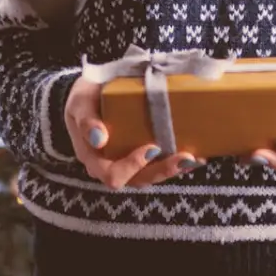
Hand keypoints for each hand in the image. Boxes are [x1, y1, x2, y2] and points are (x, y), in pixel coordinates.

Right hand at [64, 76, 202, 188]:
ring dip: (174, 169)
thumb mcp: (79, 103)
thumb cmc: (83, 99)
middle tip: (185, 157)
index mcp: (93, 159)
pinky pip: (159, 165)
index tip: (151, 148)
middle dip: (163, 171)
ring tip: (194, 157)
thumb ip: (86, 119)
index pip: (112, 174)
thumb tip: (99, 138)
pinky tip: (196, 154)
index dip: (132, 167)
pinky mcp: (142, 156)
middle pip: (138, 180)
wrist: (89, 94)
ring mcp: (127, 163)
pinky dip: (177, 161)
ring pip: (151, 176)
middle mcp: (111, 166)